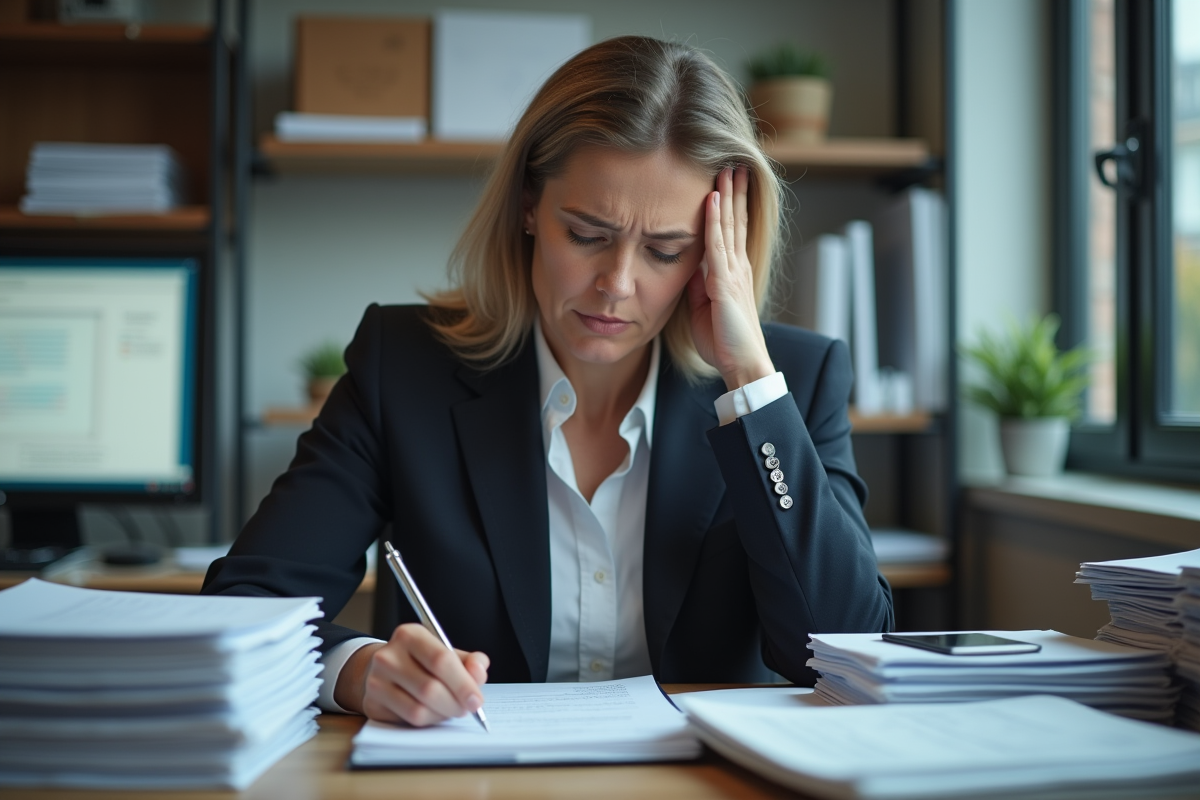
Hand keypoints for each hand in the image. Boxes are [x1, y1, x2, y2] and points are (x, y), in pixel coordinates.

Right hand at [335, 623, 489, 726]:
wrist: (385, 670)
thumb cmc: (422, 662)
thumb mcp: (446, 653)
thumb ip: (469, 661)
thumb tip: (479, 670)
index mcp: (410, 635)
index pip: (440, 659)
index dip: (463, 683)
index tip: (477, 699)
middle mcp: (389, 655)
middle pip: (430, 687)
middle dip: (455, 703)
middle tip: (468, 708)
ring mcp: (377, 679)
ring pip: (419, 708)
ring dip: (443, 714)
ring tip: (450, 709)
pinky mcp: (373, 702)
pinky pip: (408, 719)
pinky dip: (429, 720)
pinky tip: (434, 713)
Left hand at [687, 166, 775, 390]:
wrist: (741, 362)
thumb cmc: (723, 340)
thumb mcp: (703, 306)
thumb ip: (697, 284)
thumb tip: (688, 265)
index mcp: (733, 272)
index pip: (732, 230)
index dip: (730, 204)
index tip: (727, 181)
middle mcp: (737, 266)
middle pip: (735, 219)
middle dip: (733, 190)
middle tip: (734, 161)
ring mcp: (733, 271)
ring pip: (729, 224)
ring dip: (726, 195)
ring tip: (726, 168)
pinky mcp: (726, 282)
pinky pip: (718, 244)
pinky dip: (714, 219)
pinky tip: (711, 199)